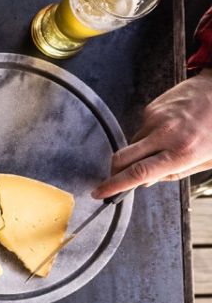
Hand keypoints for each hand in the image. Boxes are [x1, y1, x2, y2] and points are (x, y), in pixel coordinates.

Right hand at [93, 71, 211, 198]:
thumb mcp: (206, 160)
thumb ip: (175, 173)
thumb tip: (147, 181)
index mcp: (182, 152)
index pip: (139, 173)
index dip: (115, 185)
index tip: (101, 192)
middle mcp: (165, 134)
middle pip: (123, 158)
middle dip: (114, 172)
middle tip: (115, 178)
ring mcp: (155, 119)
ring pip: (133, 144)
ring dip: (139, 151)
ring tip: (164, 145)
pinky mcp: (151, 109)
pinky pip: (141, 129)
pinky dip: (149, 135)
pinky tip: (167, 130)